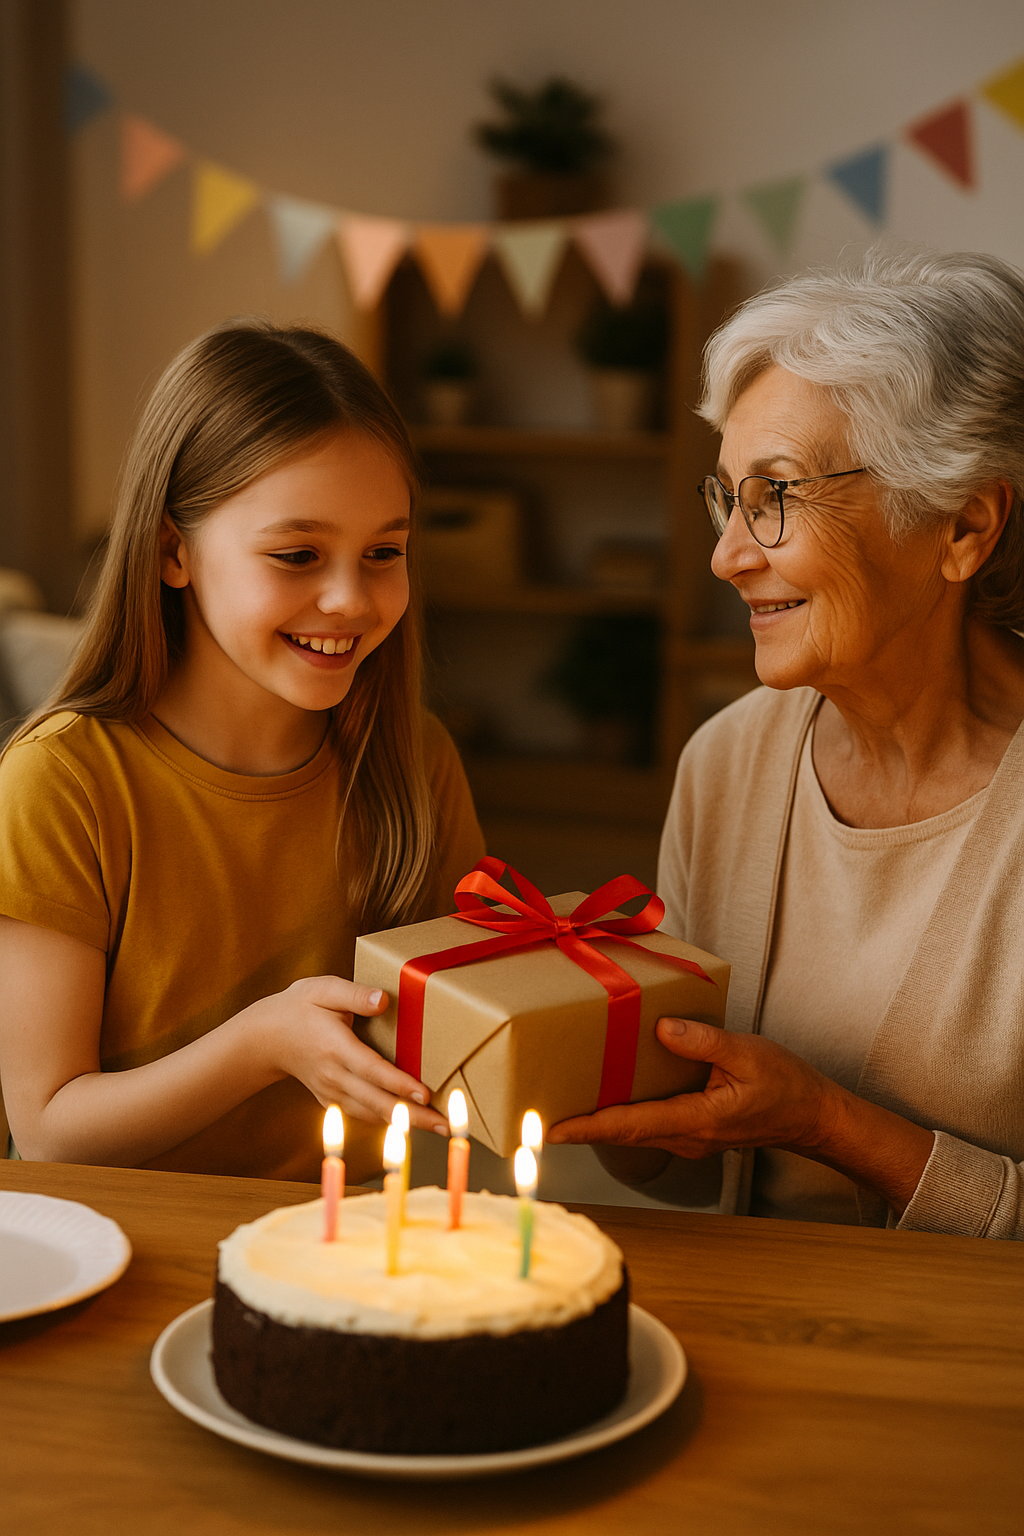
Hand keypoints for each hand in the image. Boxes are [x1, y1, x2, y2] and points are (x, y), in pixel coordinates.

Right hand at [241, 976, 447, 1132]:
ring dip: (405, 1124)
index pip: (370, 1069)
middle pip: (377, 1101)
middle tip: (446, 1126)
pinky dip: (386, 1122)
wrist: (265, 1038)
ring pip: (372, 1114)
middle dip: (413, 1116)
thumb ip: (353, 994)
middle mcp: (333, 1075)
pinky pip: (362, 1114)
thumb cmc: (298, 1007)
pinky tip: (410, 1125)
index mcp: (334, 1046)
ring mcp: (331, 1091)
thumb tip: (383, 1000)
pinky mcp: (331, 1100)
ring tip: (438, 1128)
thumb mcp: (322, 989)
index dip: (397, 1084)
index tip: (424, 1094)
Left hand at [547, 1017, 837, 1159]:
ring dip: (596, 1123)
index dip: (587, 1127)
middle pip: (620, 1134)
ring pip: (631, 1132)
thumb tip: (662, 1029)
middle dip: (577, 1127)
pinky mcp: (690, 1130)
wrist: (812, 1116)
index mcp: (696, 1119)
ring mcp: (687, 1137)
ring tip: (557, 1105)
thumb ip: (704, 1041)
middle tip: (535, 1117)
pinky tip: (605, 1096)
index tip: (551, 1128)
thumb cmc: (786, 1085)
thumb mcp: (748, 1054)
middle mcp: (685, 1136)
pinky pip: (646, 1125)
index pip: (630, 1125)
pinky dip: (619, 1117)